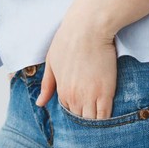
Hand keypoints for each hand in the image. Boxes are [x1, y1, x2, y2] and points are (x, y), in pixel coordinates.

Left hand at [34, 0, 117, 119]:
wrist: (88, 26)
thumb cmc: (68, 38)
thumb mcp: (52, 60)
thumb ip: (47, 84)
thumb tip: (40, 103)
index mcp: (62, 90)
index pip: (69, 109)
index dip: (76, 106)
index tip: (83, 100)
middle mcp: (74, 97)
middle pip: (80, 117)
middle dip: (86, 115)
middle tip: (92, 106)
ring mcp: (90, 96)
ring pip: (92, 120)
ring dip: (95, 119)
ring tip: (100, 110)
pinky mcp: (106, 92)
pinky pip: (105, 115)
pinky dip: (106, 118)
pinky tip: (108, 114)